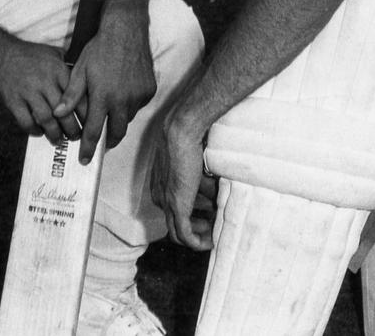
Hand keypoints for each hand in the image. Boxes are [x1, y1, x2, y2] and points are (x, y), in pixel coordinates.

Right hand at [0, 38, 79, 142]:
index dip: (85, 114)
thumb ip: (68, 66)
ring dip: (54, 133)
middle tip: (75, 136)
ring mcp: (28, 92)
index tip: (89, 123)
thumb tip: (83, 79)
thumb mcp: (53, 53)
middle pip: (64, 112)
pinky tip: (39, 132)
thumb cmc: (28, 54)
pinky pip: (26, 121)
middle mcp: (45, 81)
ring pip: (46, 119)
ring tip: (59, 140)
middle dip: (72, 129)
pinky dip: (34, 130)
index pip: (77, 96)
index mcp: (58, 70)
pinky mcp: (13, 100)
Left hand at [53, 5, 156, 162]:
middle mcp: (124, 100)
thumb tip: (57, 114)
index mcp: (104, 96)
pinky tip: (122, 92)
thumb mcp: (80, 69)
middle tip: (101, 143)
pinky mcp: (149, 89)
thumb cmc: (100, 48)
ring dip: (118, 119)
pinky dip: (129, 104)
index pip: (95, 131)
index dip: (89, 148)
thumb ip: (71, 95)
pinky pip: (138, 105)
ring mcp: (139, 95)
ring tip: (110, 109)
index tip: (84, 160)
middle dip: (108, 141)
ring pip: (128, 118)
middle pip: (117, 132)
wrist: (126, 29)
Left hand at [151, 113, 214, 251]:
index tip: (208, 210)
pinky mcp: (177, 207)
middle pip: (175, 222)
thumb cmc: (185, 138)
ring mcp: (167, 203)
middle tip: (213, 222)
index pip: (172, 209)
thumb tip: (212, 187)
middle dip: (197, 224)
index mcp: (159, 185)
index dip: (192, 212)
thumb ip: (197, 176)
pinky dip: (198, 242)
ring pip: (179, 233)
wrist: (180, 131)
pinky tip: (210, 241)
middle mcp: (159, 196)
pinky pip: (186, 235)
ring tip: (215, 230)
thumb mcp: (190, 162)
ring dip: (199, 234)